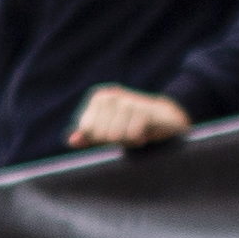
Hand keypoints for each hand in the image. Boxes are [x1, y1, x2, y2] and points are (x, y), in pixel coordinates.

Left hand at [69, 86, 193, 150]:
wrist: (166, 118)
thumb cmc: (133, 125)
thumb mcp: (109, 131)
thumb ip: (89, 136)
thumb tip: (72, 141)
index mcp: (99, 98)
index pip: (86, 129)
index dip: (99, 139)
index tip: (113, 134)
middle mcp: (110, 96)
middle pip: (100, 134)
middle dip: (114, 141)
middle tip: (127, 134)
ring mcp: (126, 101)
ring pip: (116, 135)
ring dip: (127, 141)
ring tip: (136, 133)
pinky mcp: (143, 110)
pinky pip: (131, 135)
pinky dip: (138, 140)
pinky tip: (145, 132)